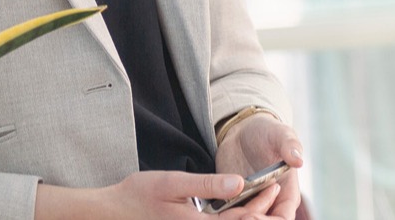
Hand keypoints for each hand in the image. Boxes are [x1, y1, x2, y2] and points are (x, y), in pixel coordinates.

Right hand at [35, 170, 280, 219]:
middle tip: (280, 190)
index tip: (279, 187)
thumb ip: (207, 184)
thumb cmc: (139, 195)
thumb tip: (239, 182)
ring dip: (253, 210)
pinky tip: (244, 196)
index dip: (265, 207)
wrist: (113, 212)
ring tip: (270, 190)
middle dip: (264, 212)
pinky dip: (238, 211)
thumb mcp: (173, 184)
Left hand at [214, 113, 304, 219]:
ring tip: (220, 214)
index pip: (283, 219)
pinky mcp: (234, 202)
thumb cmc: (266, 131)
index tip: (250, 217)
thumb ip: (289, 145)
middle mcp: (271, 203)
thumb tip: (298, 160)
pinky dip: (223, 216)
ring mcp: (252, 204)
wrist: (241, 131)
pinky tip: (212, 211)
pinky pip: (229, 216)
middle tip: (236, 217)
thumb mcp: (279, 133)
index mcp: (287, 193)